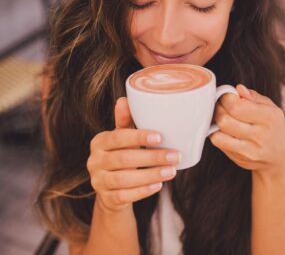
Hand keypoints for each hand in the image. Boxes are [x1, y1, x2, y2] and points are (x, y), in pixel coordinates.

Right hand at [86, 97, 180, 213]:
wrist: (112, 190)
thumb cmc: (123, 155)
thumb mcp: (124, 138)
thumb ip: (126, 121)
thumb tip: (125, 99)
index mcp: (99, 142)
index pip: (118, 137)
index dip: (139, 137)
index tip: (160, 137)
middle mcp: (94, 161)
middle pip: (124, 159)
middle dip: (152, 158)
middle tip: (175, 156)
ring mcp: (98, 182)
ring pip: (124, 179)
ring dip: (151, 175)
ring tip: (171, 171)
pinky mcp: (106, 199)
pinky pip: (124, 196)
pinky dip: (142, 191)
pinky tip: (158, 186)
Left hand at [209, 85, 284, 176]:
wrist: (279, 158)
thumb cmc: (273, 128)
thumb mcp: (271, 109)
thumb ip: (254, 97)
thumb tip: (238, 89)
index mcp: (269, 118)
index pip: (237, 106)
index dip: (226, 98)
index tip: (227, 96)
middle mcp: (260, 135)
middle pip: (225, 120)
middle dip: (218, 108)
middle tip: (221, 105)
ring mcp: (249, 150)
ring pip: (218, 134)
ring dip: (215, 122)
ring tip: (221, 117)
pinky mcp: (239, 159)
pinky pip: (219, 144)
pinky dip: (216, 134)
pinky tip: (223, 130)